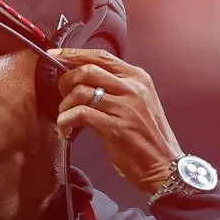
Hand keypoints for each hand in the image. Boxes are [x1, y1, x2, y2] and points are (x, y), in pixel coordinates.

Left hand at [48, 48, 183, 194]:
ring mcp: (125, 107)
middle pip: (87, 70)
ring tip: (65, 118)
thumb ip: (117, 88)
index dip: (73, 54)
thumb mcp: (138, 103)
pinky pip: (80, 114)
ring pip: (81, 92)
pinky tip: (66, 128)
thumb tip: (84, 80)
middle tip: (62, 97)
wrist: (163, 165)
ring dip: (65, 105)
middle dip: (66, 81)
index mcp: (138, 78)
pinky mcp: (115, 127)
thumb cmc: (148, 137)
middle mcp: (132, 88)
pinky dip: (66, 120)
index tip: (55, 56)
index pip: (101, 56)